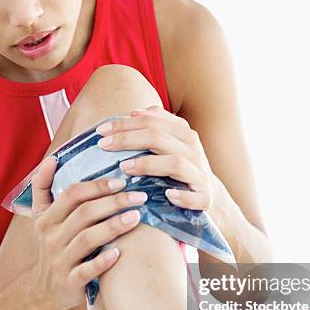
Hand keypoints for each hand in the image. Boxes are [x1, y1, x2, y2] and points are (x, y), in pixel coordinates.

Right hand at [28, 157, 147, 309]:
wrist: (42, 292)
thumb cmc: (52, 247)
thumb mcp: (41, 218)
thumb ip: (43, 188)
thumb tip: (51, 159)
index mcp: (46, 219)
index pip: (72, 194)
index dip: (97, 186)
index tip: (121, 181)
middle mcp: (51, 237)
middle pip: (84, 213)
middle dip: (113, 202)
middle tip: (139, 196)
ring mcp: (60, 260)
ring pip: (87, 239)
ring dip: (113, 227)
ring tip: (137, 217)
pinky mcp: (69, 282)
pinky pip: (87, 271)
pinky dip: (103, 262)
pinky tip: (120, 253)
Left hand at [96, 105, 214, 210]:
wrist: (210, 195)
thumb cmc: (181, 168)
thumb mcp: (170, 143)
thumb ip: (155, 126)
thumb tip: (133, 112)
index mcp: (183, 133)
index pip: (151, 121)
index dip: (124, 124)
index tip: (100, 131)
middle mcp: (193, 149)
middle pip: (158, 137)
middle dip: (128, 139)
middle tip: (104, 145)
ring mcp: (200, 173)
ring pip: (175, 163)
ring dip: (148, 165)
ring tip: (125, 167)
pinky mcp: (206, 198)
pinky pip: (197, 197)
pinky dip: (183, 196)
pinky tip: (168, 195)